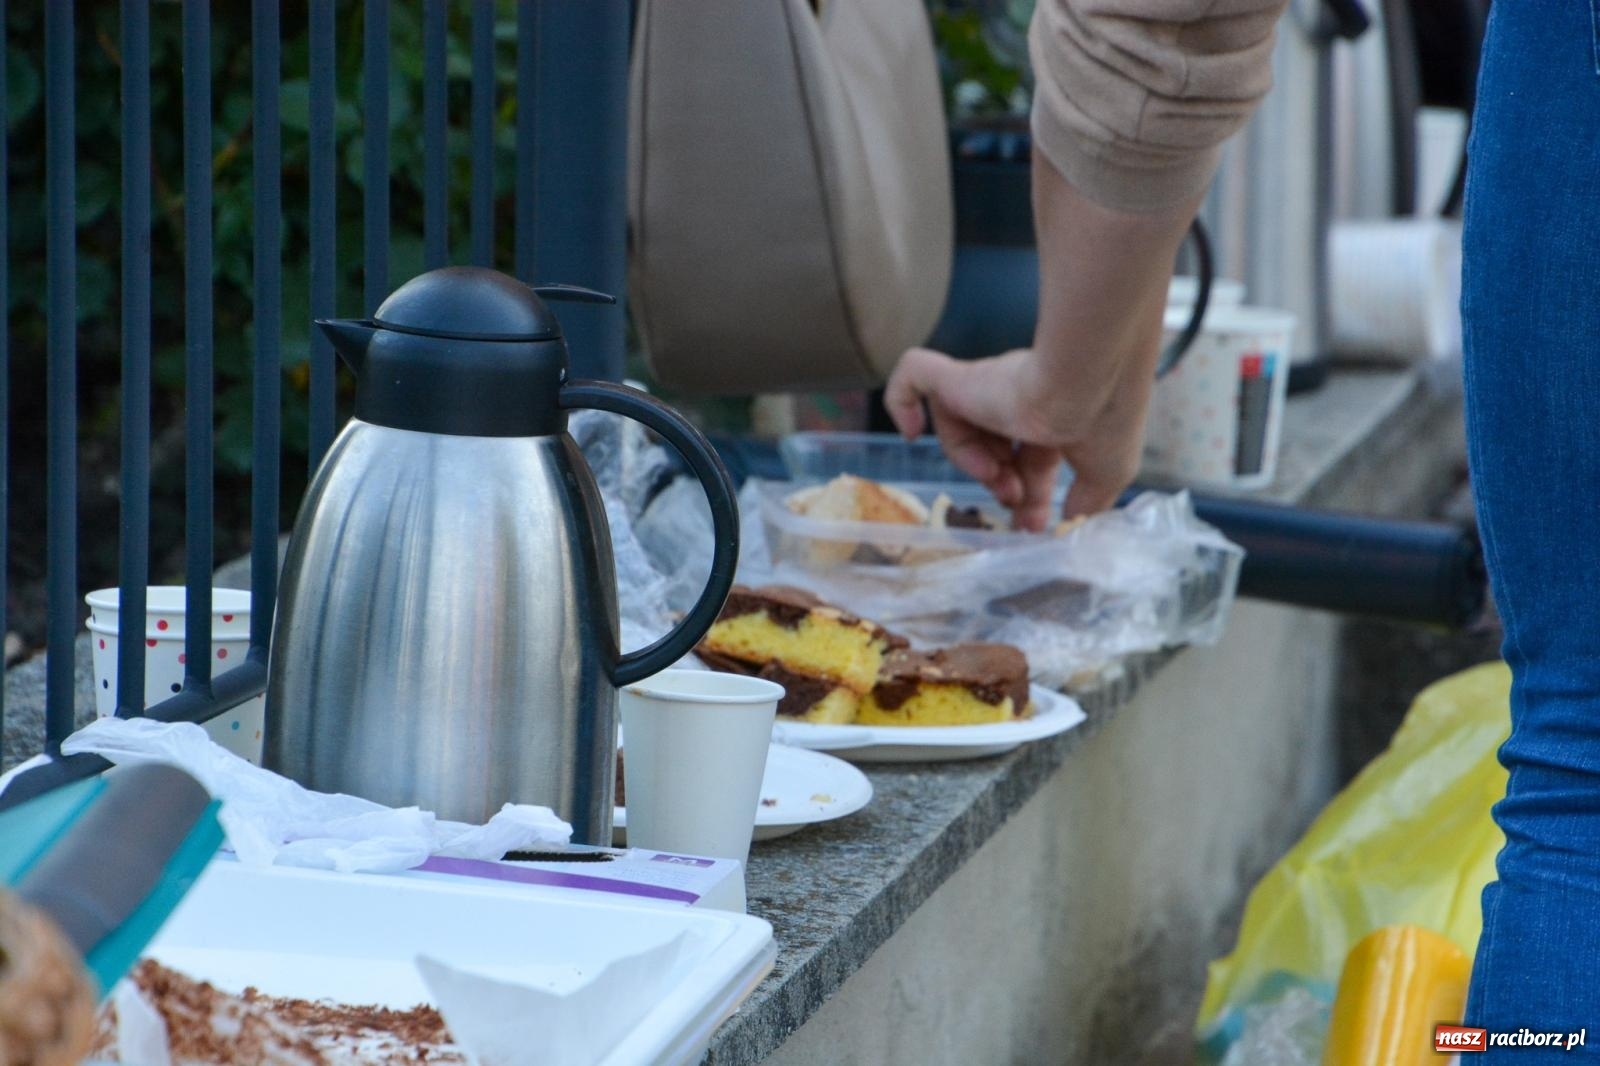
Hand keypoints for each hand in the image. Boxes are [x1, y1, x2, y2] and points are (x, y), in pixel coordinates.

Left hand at [883, 345, 1152, 529]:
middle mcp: (1018, 397)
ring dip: (969, 461)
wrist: (1085, 381)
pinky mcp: (958, 378)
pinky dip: (902, 402)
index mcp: (1055, 415)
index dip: (1026, 497)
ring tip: (994, 475)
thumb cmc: (1104, 422)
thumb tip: (1070, 524)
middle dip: (999, 483)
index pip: (1028, 459)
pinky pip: (914, 376)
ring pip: (958, 426)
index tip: (1030, 527)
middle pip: (991, 447)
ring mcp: (985, 386)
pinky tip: (909, 432)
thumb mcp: (1106, 474)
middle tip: (1011, 500)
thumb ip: (1086, 502)